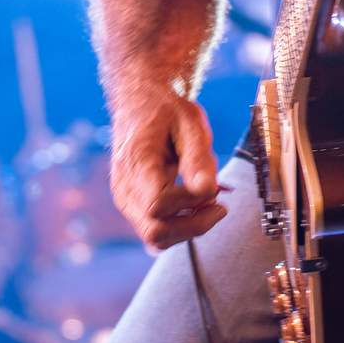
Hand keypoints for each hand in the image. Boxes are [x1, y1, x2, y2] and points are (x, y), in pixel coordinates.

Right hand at [109, 89, 226, 249]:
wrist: (140, 104)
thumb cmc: (166, 111)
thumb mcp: (190, 122)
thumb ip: (199, 157)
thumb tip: (208, 191)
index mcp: (137, 162)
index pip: (157, 204)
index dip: (189, 204)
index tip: (212, 188)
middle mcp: (124, 187)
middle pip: (155, 231)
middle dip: (194, 225)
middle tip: (219, 205)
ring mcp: (125, 200)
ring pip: (155, 238)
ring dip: (188, 228)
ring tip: (209, 203)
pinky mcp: (132, 206)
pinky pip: (155, 231)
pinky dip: (179, 227)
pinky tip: (195, 207)